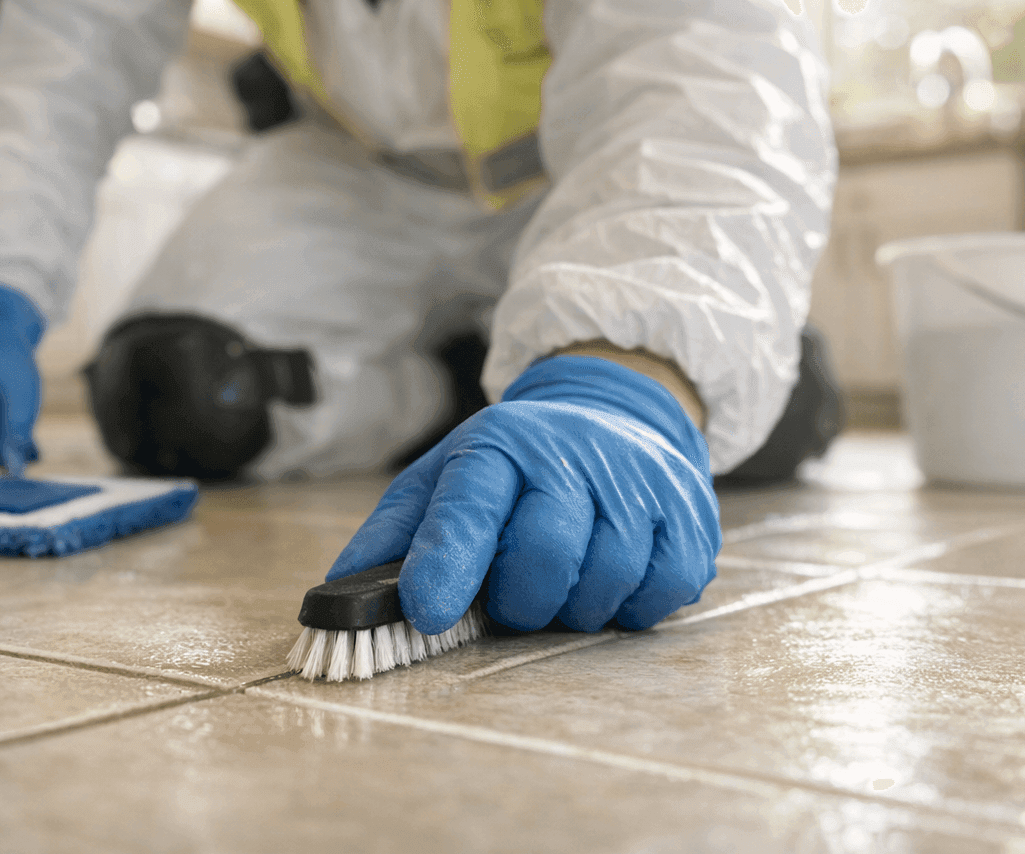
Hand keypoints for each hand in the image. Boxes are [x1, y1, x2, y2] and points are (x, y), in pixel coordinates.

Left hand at [328, 356, 719, 633]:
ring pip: (604, 582)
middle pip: (544, 554)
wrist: (617, 412)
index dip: (447, 562)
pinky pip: (658, 594)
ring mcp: (639, 485)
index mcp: (501, 443)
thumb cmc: (517, 465)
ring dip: (572, 607)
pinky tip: (610, 578)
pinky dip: (628, 606)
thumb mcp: (445, 476)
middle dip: (520, 599)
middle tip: (514, 596)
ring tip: (561, 581)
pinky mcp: (688, 520)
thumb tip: (337, 596)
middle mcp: (573, 455)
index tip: (425, 611)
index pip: (470, 505)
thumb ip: (393, 535)